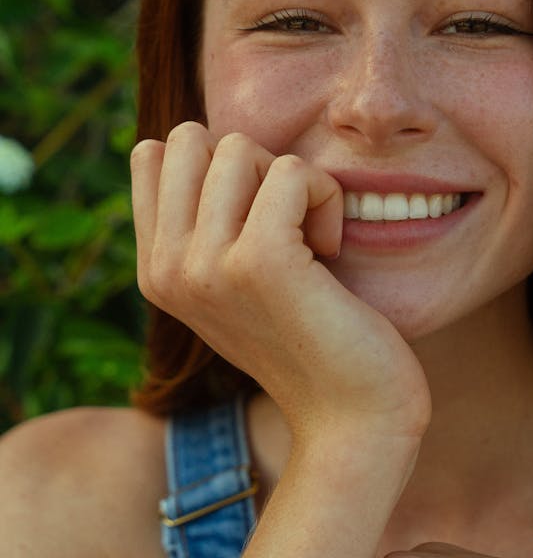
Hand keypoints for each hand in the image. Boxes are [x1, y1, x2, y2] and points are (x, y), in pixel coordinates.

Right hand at [130, 123, 430, 443]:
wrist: (353, 420)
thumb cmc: (311, 340)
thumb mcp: (236, 282)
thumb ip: (202, 223)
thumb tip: (188, 141)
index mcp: (155, 270)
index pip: (156, 153)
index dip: (219, 167)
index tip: (255, 220)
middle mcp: (166, 268)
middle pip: (191, 137)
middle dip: (251, 163)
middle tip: (286, 222)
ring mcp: (205, 265)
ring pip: (239, 146)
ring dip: (292, 180)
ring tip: (310, 239)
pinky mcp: (259, 261)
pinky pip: (290, 170)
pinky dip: (325, 195)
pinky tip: (330, 248)